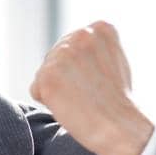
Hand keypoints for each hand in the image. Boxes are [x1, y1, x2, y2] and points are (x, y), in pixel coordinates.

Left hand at [29, 21, 154, 154]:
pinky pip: (36, 89)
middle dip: (65, 76)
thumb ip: (93, 47)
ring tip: (80, 98)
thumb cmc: (118, 100)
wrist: (119, 127)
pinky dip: (47, 101)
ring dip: (56, 89)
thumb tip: (70, 45)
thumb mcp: (114, 59)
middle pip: (54, 56)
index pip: (71, 44)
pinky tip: (69, 105)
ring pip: (44, 73)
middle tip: (87, 92)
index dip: (80, 67)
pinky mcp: (47, 76)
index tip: (97, 79)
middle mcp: (81, 35)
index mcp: (100, 28)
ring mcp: (62, 55)